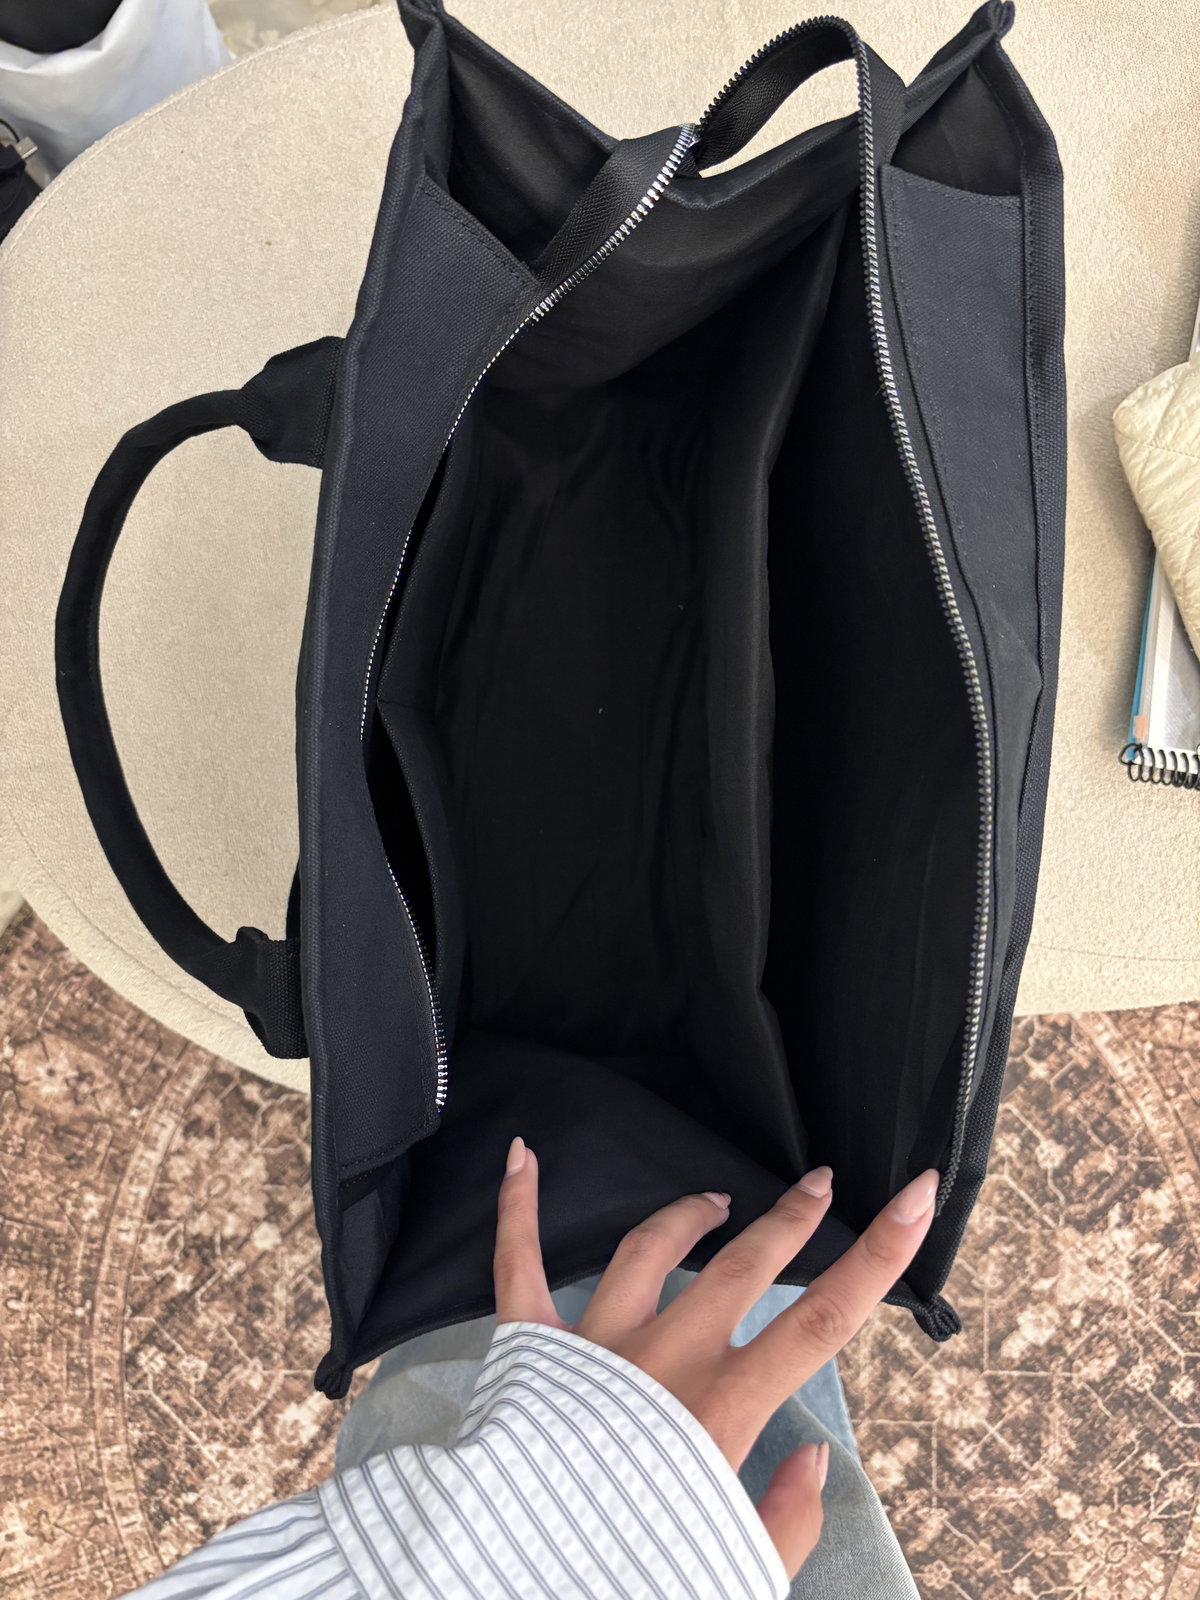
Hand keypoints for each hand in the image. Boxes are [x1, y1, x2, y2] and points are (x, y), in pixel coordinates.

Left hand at [493, 1137, 938, 1579]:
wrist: (518, 1580)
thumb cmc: (633, 1575)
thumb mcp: (736, 1567)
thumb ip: (787, 1519)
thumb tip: (813, 1461)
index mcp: (723, 1410)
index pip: (821, 1319)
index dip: (877, 1254)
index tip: (912, 1198)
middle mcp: (663, 1362)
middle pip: (742, 1265)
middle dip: (790, 1218)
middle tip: (817, 1181)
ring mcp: (595, 1347)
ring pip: (648, 1250)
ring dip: (688, 1216)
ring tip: (714, 1199)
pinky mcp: (530, 1351)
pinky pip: (519, 1266)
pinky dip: (519, 1208)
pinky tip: (521, 1158)